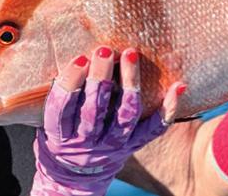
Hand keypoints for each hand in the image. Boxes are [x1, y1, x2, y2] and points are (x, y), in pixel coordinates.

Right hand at [31, 45, 185, 195]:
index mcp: (61, 135)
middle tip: (104, 51)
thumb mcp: (50, 122)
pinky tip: (177, 86)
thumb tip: (75, 58)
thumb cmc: (62, 136)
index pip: (62, 108)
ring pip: (125, 115)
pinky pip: (154, 129)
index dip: (70, 83)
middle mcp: (87, 142)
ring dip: (129, 83)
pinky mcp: (133, 145)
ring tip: (130, 55)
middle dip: (100, 78)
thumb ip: (59, 96)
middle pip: (94, 110)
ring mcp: (113, 145)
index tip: (79, 59)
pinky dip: (167, 108)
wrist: (76, 175)